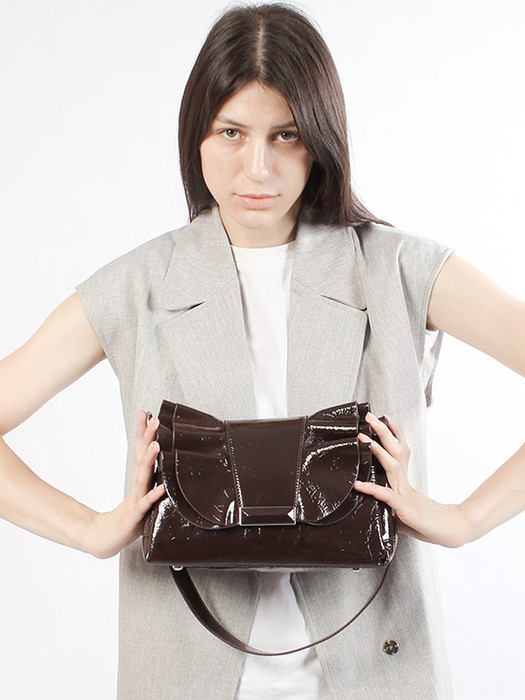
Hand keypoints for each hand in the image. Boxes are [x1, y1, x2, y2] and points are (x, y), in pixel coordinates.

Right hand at [84, 411, 165, 558]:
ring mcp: (136, 499)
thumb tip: (158, 463)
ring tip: (156, 444)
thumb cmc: (128, 516)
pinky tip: (162, 487)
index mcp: (140, 479)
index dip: (144, 433)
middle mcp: (138, 486)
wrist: (106, 539)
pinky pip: (146, 504)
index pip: (141, 451)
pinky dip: (154, 495)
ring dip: (150, 460)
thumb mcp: (142, 495)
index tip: (147, 414)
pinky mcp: (136, 516)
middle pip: (142, 457)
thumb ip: (149, 480)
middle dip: (148, 437)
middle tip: (154, 420)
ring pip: (144, 476)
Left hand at [353, 412, 466, 547]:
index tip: (383, 417)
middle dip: (382, 431)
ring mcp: (405, 493)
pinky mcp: (404, 508)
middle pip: (396, 449)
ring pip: (392, 464)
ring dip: (377, 449)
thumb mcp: (404, 512)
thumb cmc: (428, 523)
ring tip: (363, 438)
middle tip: (370, 417)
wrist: (450, 532)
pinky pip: (386, 495)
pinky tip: (358, 484)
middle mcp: (405, 482)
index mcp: (405, 481)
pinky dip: (371, 489)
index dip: (392, 432)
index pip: (400, 450)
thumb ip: (389, 507)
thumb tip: (376, 508)